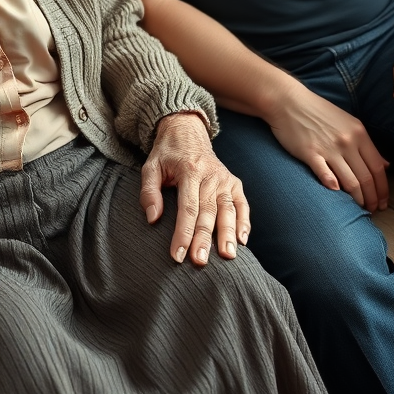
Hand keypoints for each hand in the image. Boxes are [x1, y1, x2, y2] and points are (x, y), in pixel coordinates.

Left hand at [141, 112, 249, 264]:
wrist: (187, 131)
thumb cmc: (167, 154)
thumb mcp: (151, 166)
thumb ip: (149, 191)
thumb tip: (152, 219)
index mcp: (189, 171)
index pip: (187, 208)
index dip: (183, 233)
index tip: (177, 255)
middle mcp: (210, 175)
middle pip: (208, 212)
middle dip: (204, 239)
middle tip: (199, 262)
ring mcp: (224, 178)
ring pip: (227, 210)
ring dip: (227, 234)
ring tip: (227, 256)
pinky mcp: (234, 182)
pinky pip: (242, 204)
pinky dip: (244, 222)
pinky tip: (243, 240)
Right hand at [267, 90, 388, 211]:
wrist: (288, 101)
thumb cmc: (318, 112)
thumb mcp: (348, 122)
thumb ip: (366, 144)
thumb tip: (385, 164)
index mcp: (359, 133)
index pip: (378, 168)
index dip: (382, 189)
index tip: (383, 202)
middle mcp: (347, 141)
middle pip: (366, 178)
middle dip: (372, 198)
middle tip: (373, 210)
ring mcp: (328, 148)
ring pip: (350, 181)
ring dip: (357, 199)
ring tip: (358, 208)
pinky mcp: (310, 153)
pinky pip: (325, 175)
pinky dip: (333, 187)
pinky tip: (336, 195)